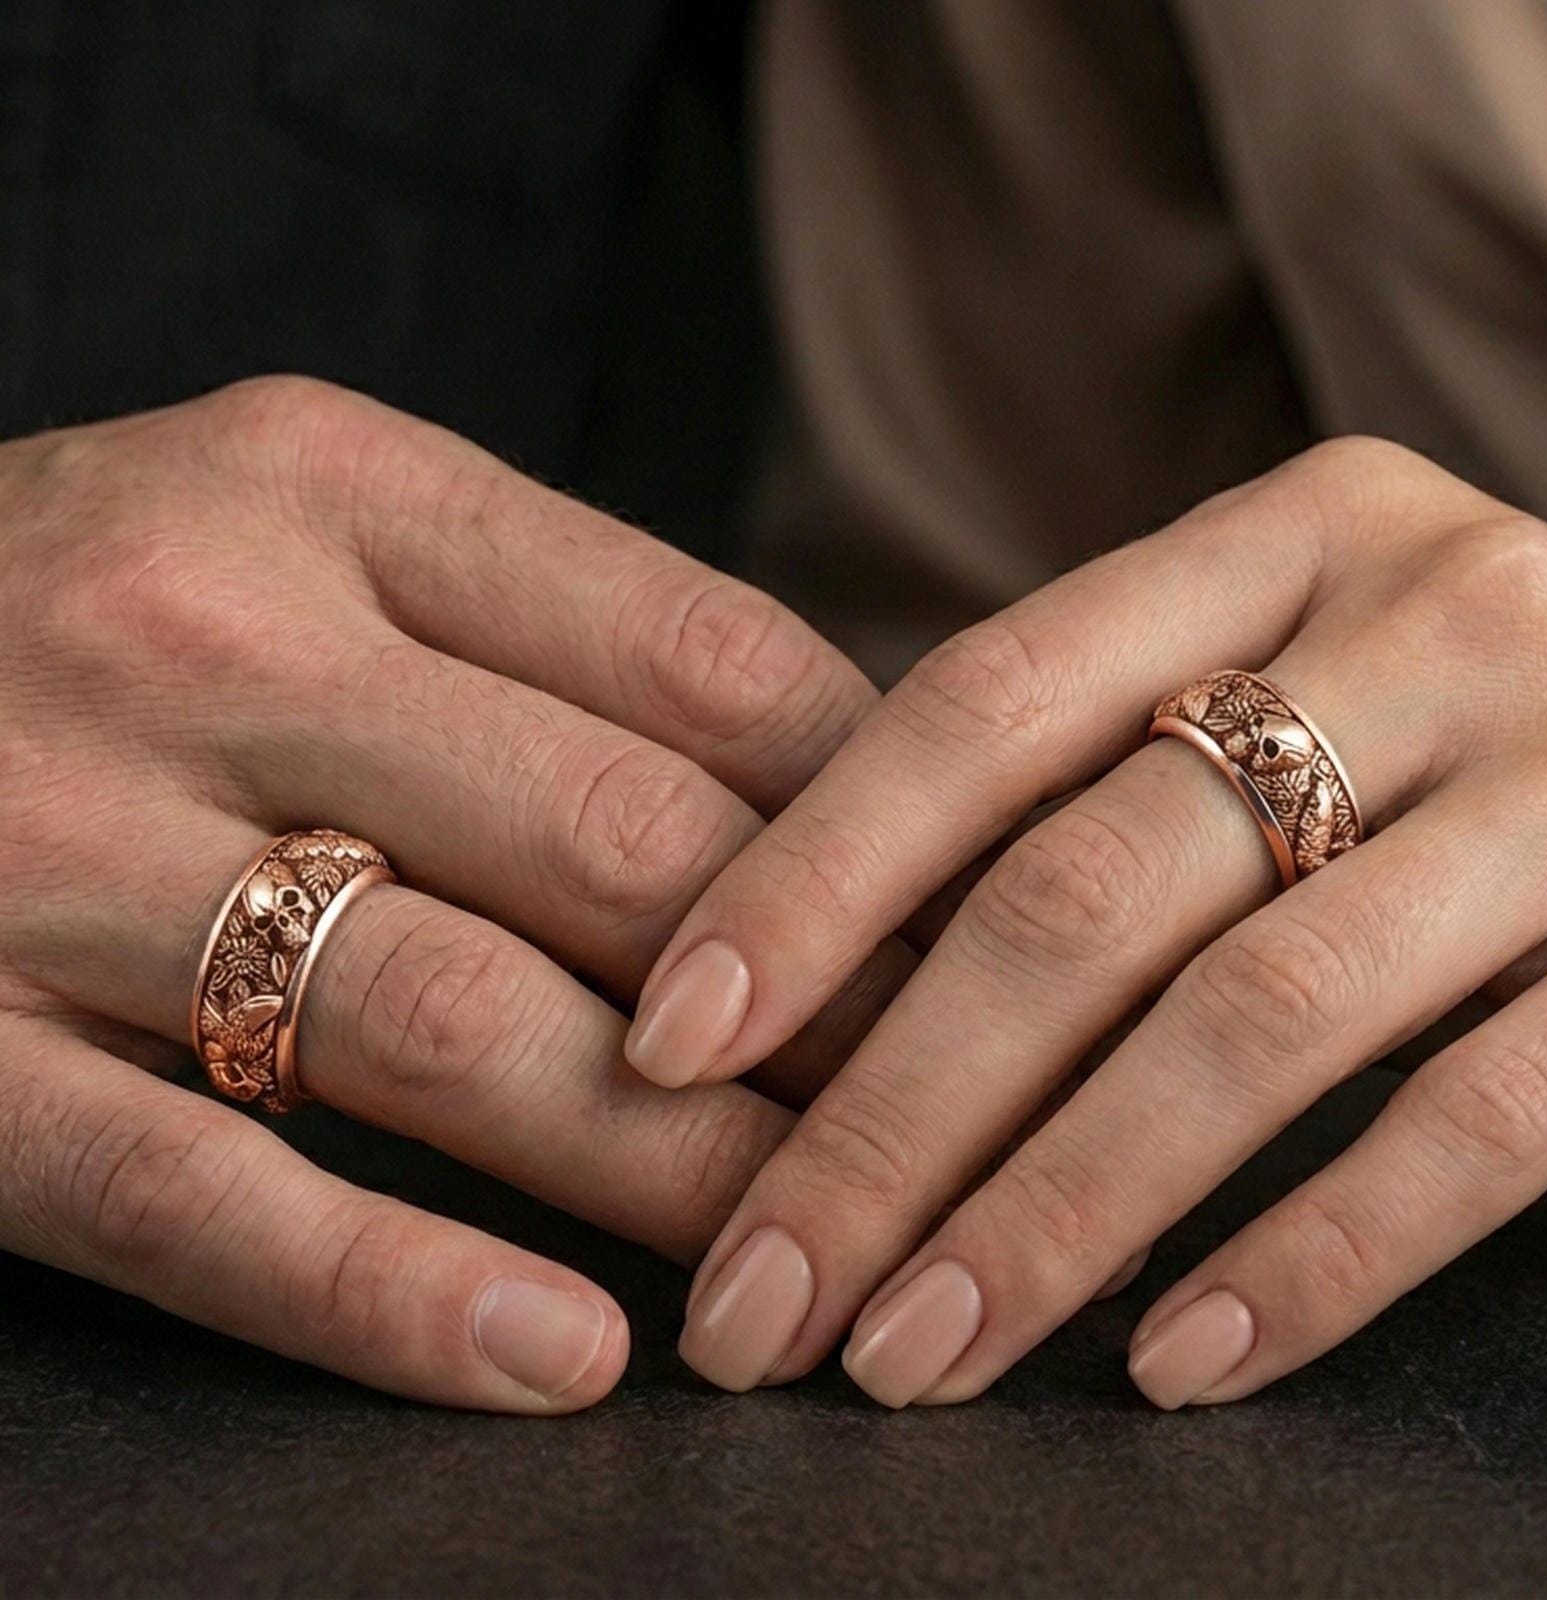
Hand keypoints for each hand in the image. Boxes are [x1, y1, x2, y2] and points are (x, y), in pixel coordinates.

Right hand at [0, 376, 902, 1412]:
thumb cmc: (95, 598)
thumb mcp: (306, 531)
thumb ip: (536, 632)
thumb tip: (836, 772)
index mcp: (330, 482)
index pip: (704, 657)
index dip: (886, 816)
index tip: (985, 932)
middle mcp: (205, 635)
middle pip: (613, 842)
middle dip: (824, 1005)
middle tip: (964, 1114)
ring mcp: (55, 839)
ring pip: (445, 1023)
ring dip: (668, 1165)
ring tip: (818, 1264)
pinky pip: (190, 1190)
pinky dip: (387, 1289)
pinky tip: (559, 1362)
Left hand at [630, 437, 1546, 1406]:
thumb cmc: (1456, 721)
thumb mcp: (1288, 676)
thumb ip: (1101, 771)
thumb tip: (825, 960)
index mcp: (1288, 537)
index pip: (982, 702)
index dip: (808, 877)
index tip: (669, 1038)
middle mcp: (1431, 620)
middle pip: (1086, 889)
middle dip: (891, 1116)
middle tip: (757, 1288)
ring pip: (1256, 1021)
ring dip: (1053, 1214)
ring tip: (916, 1355)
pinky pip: (1484, 1123)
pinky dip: (1311, 1257)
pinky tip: (1169, 1358)